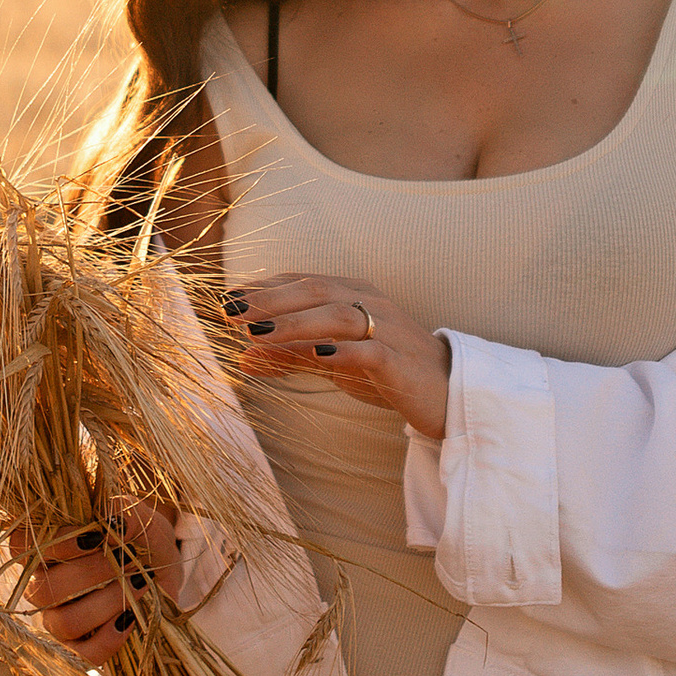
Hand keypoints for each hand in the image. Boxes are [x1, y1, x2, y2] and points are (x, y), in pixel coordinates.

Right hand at [24, 501, 185, 665]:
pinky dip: (107, 640)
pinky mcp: (77, 649)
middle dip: (94, 574)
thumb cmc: (139, 539)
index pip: (20, 546)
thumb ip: (123, 511)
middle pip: (46, 588)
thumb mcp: (138, 518)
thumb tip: (112, 521)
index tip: (96, 536)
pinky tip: (131, 619)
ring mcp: (55, 619)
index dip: (55, 544)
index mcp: (43, 546)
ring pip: (64, 623)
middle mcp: (41, 585)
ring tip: (139, 585)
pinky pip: (80, 656)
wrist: (163, 572)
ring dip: (107, 603)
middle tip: (129, 559)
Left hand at [222, 278, 450, 439]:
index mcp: (354, 295)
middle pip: (316, 291)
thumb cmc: (387, 372)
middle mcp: (371, 303)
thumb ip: (290, 357)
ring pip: (338, 316)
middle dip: (270, 299)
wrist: (448, 393)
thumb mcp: (333, 362)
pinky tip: (317, 358)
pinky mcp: (402, 361)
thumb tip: (241, 356)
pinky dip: (343, 352)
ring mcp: (388, 330)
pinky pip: (371, 352)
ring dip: (295, 323)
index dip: (264, 287)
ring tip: (258, 333)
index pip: (303, 282)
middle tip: (231, 310)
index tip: (226, 298)